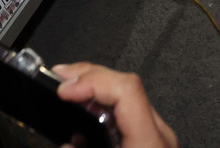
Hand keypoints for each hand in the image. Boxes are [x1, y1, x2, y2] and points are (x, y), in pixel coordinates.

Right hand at [52, 62, 177, 147]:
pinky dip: (107, 106)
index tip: (64, 88)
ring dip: (96, 90)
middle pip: (126, 85)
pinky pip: (132, 112)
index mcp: (149, 143)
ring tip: (70, 90)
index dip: (92, 80)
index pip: (126, 89)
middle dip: (88, 77)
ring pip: (129, 96)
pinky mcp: (155, 141)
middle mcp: (159, 135)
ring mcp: (159, 136)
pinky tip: (89, 113)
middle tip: (59, 78)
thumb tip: (66, 143)